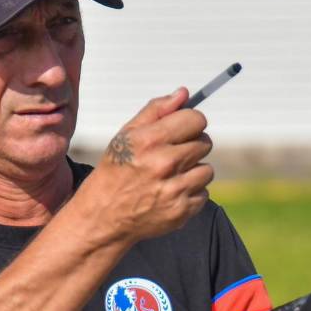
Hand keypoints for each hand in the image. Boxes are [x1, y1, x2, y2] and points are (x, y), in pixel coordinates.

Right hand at [77, 88, 212, 243]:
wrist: (103, 216)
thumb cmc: (115, 171)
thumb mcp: (126, 135)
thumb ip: (156, 111)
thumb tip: (183, 93)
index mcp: (150, 140)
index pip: (196, 120)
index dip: (191, 123)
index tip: (183, 129)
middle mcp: (164, 164)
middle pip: (205, 143)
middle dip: (191, 147)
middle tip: (171, 156)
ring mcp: (174, 189)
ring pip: (207, 170)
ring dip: (193, 172)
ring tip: (170, 177)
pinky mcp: (181, 211)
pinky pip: (203, 193)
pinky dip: (190, 193)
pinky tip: (169, 194)